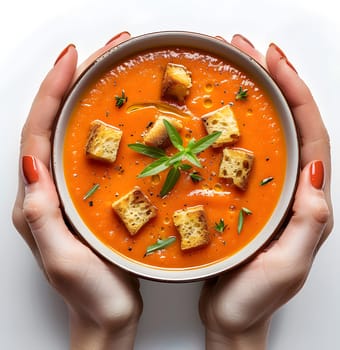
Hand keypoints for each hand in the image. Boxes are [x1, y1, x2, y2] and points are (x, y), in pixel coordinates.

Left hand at [12, 32, 142, 349]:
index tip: (72, 58)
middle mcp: (51, 188)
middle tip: (105, 51)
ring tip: (116, 71)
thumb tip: (31, 163)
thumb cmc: (89, 294)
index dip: (52, 92)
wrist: (106, 313)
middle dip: (75, 81)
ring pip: (78, 131)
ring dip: (93, 97)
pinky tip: (128, 115)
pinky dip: (109, 126)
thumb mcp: (61, 258)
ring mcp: (73, 189)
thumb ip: (42, 214)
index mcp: (38, 199)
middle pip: (57, 122)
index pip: (38, 132)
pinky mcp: (94, 195)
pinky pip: (97, 151)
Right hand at [199, 34, 332, 348]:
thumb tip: (315, 175)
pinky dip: (228, 129)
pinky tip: (212, 117)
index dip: (295, 95)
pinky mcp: (240, 196)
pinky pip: (238, 154)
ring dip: (252, 99)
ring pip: (264, 134)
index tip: (274, 62)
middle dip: (273, 82)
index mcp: (306, 201)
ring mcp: (263, 191)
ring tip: (233, 71)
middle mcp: (288, 190)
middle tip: (248, 51)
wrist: (232, 316)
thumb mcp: (288, 267)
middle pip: (289, 124)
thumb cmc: (255, 298)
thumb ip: (309, 225)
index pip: (310, 135)